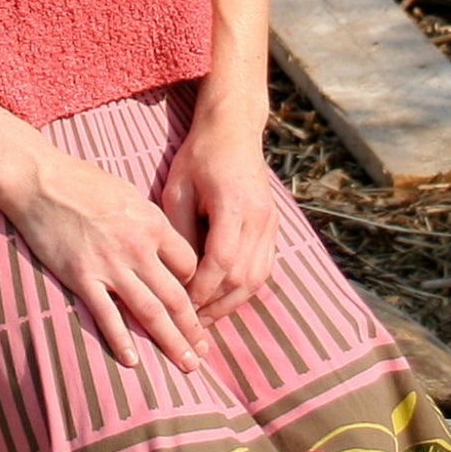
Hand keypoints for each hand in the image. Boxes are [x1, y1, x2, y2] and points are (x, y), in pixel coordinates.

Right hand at [4, 148, 211, 373]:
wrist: (40, 181)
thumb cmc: (84, 181)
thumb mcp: (129, 194)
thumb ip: (149, 223)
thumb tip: (165, 245)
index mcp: (153, 224)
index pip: (189, 266)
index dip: (197, 288)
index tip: (198, 307)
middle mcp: (138, 248)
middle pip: (177, 296)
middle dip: (194, 328)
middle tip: (204, 353)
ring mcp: (110, 265)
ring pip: (150, 312)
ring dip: (171, 341)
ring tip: (186, 364)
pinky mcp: (82, 277)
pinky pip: (107, 316)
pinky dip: (121, 341)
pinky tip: (132, 361)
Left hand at [158, 115, 276, 330]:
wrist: (234, 130)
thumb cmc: (199, 156)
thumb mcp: (178, 188)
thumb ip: (179, 231)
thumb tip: (178, 275)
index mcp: (233, 204)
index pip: (222, 260)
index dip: (202, 288)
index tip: (181, 304)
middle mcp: (259, 217)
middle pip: (243, 276)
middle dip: (216, 303)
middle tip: (190, 321)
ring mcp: (270, 223)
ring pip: (257, 277)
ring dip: (232, 302)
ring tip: (205, 317)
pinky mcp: (272, 226)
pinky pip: (263, 268)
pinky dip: (243, 288)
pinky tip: (223, 298)